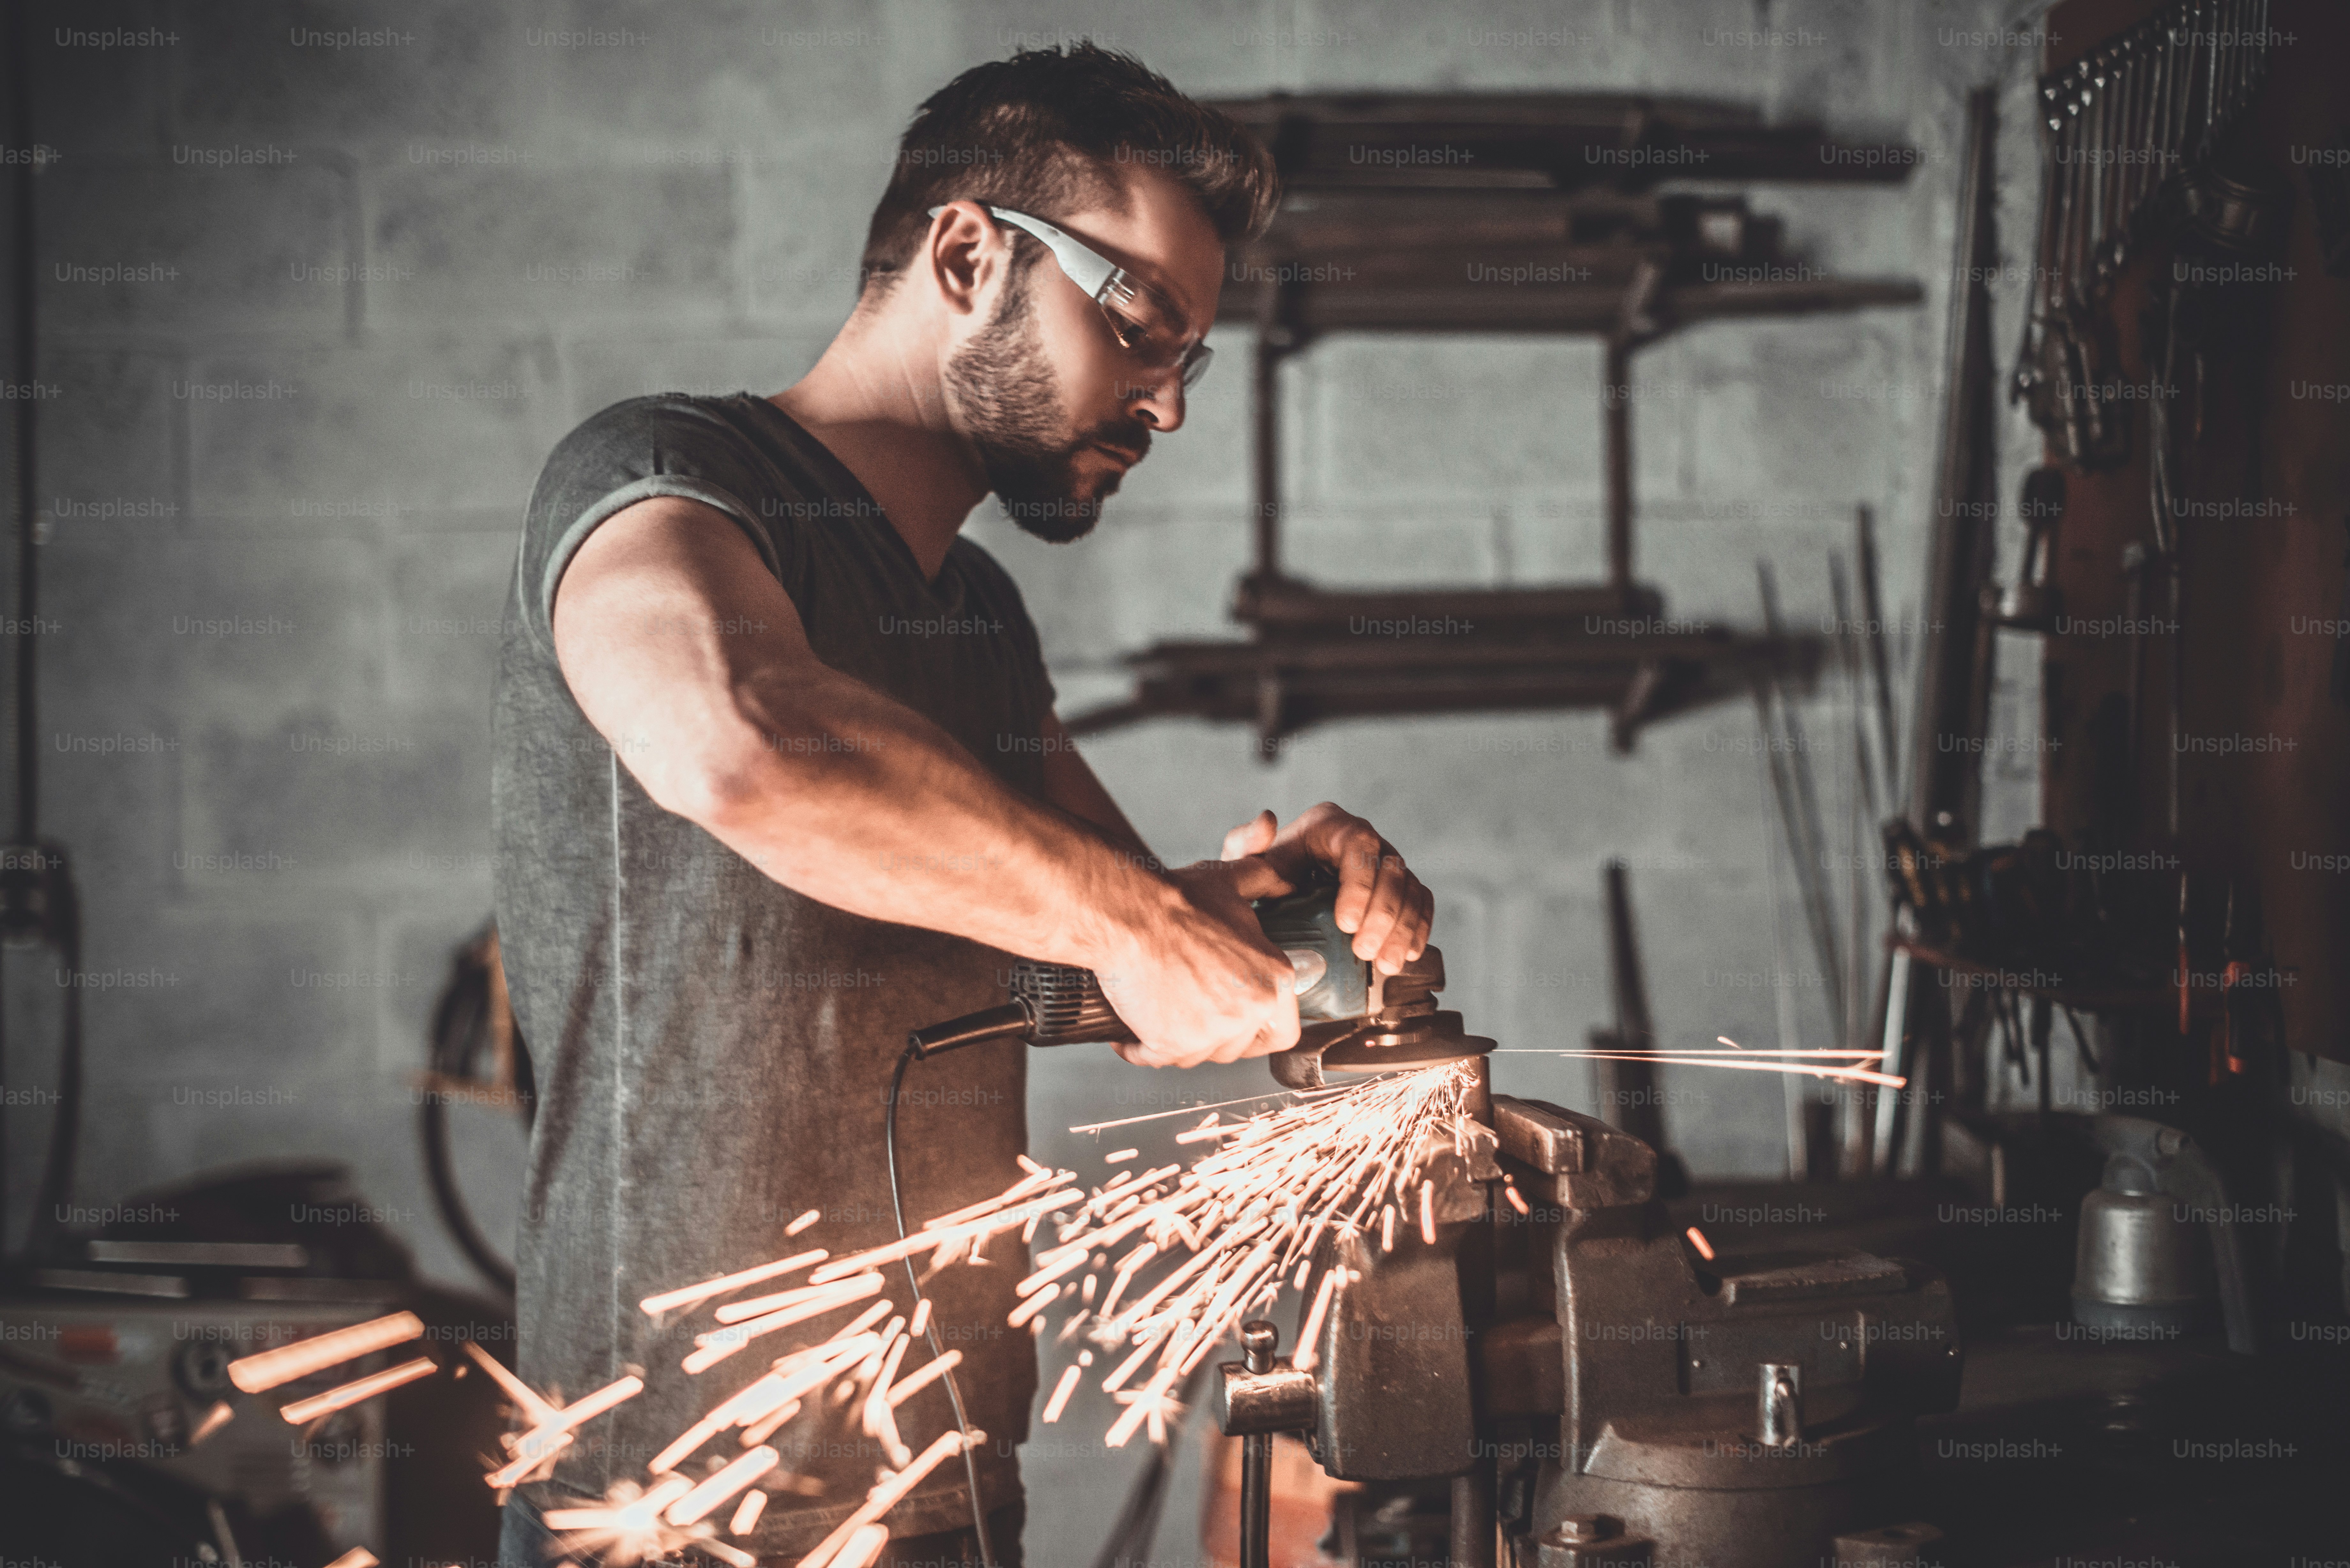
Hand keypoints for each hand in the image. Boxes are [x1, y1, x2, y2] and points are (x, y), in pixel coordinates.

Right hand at [1096, 860, 1298, 1069]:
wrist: (1130, 915)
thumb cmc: (1176, 901)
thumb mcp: (1231, 883)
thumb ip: (1264, 883)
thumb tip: (1285, 880)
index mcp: (1274, 980)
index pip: (1283, 1032)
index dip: (1257, 1032)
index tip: (1237, 1029)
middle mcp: (1249, 1010)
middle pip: (1237, 1048)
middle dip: (1213, 1036)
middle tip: (1190, 1014)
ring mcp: (1212, 1032)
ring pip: (1198, 1057)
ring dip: (1179, 1043)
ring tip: (1160, 1015)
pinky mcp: (1172, 1045)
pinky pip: (1156, 1059)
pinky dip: (1140, 1049)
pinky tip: (1131, 1033)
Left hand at [1218, 803, 1432, 976]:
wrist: (1277, 900)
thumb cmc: (1263, 881)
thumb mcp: (1247, 865)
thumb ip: (1247, 843)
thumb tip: (1267, 820)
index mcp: (1330, 827)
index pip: (1358, 844)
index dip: (1359, 883)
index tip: (1345, 922)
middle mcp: (1365, 841)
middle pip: (1390, 871)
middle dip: (1383, 916)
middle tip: (1364, 952)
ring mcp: (1386, 864)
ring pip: (1410, 889)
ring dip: (1402, 929)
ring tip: (1386, 964)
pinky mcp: (1400, 888)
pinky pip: (1421, 903)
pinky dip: (1418, 929)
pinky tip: (1407, 955)